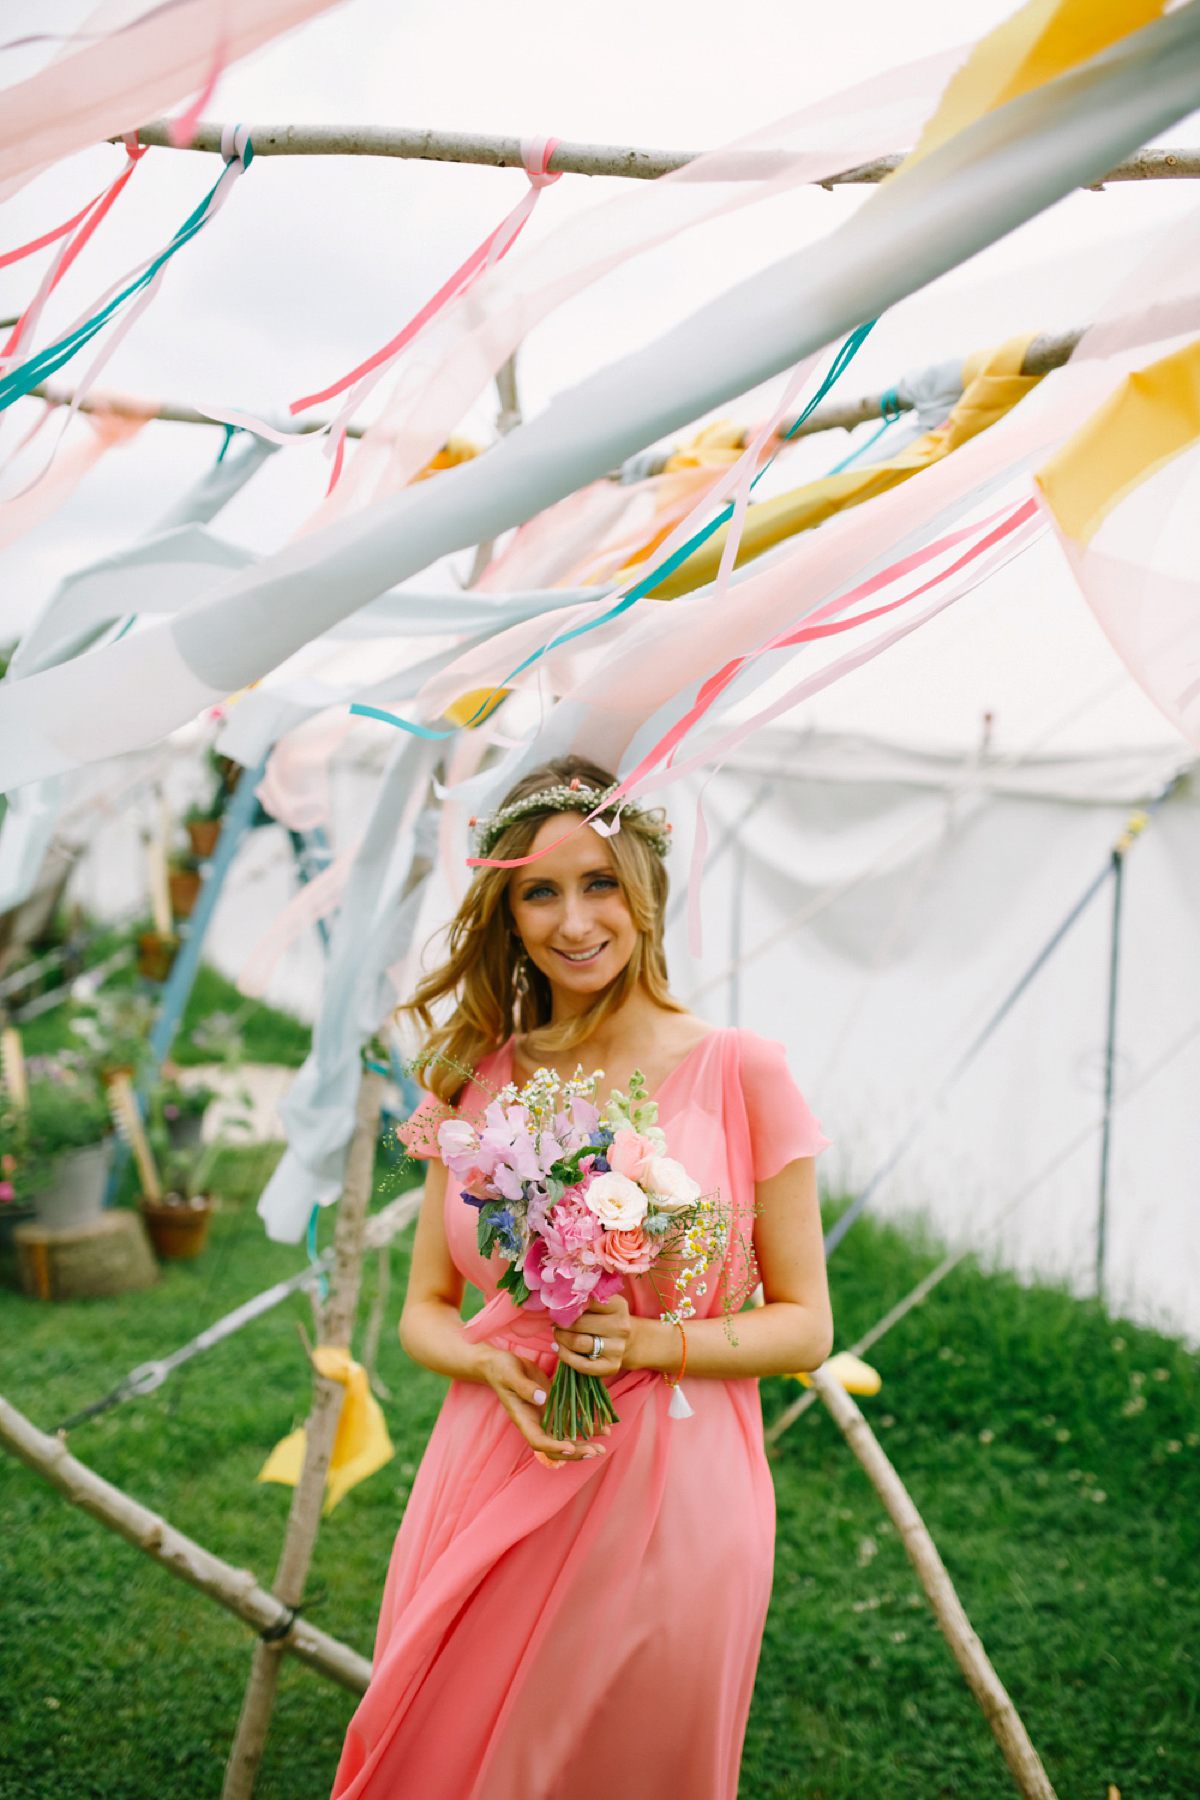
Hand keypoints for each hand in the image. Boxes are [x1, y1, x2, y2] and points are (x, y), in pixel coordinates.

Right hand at [478, 1347, 604, 1463]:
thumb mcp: (510, 1375)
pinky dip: (587, 1426)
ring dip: (584, 1443)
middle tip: (595, 1451)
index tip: (569, 1447)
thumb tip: (542, 1398)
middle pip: (556, 1445)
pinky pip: (571, 1420)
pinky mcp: (554, 1406)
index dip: (554, 1447)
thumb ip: (525, 1387)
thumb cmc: (502, 1369)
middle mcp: (536, 1422)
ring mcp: (546, 1416)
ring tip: (603, 1446)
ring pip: (567, 1436)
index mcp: (523, 1419)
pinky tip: (603, 1427)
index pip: (538, 1441)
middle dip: (576, 1451)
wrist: (501, 1365)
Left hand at [553, 1294, 632, 1379]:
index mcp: (618, 1306)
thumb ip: (584, 1301)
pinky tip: (559, 1349)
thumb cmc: (605, 1319)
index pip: (587, 1301)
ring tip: (556, 1334)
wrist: (628, 1342)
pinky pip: (581, 1364)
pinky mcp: (611, 1366)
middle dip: (560, 1323)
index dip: (568, 1304)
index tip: (558, 1306)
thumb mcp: (601, 1304)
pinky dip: (565, 1356)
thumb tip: (556, 1303)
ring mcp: (618, 1348)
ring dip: (560, 1338)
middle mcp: (621, 1327)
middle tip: (554, 1322)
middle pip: (579, 1323)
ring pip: (577, 1342)